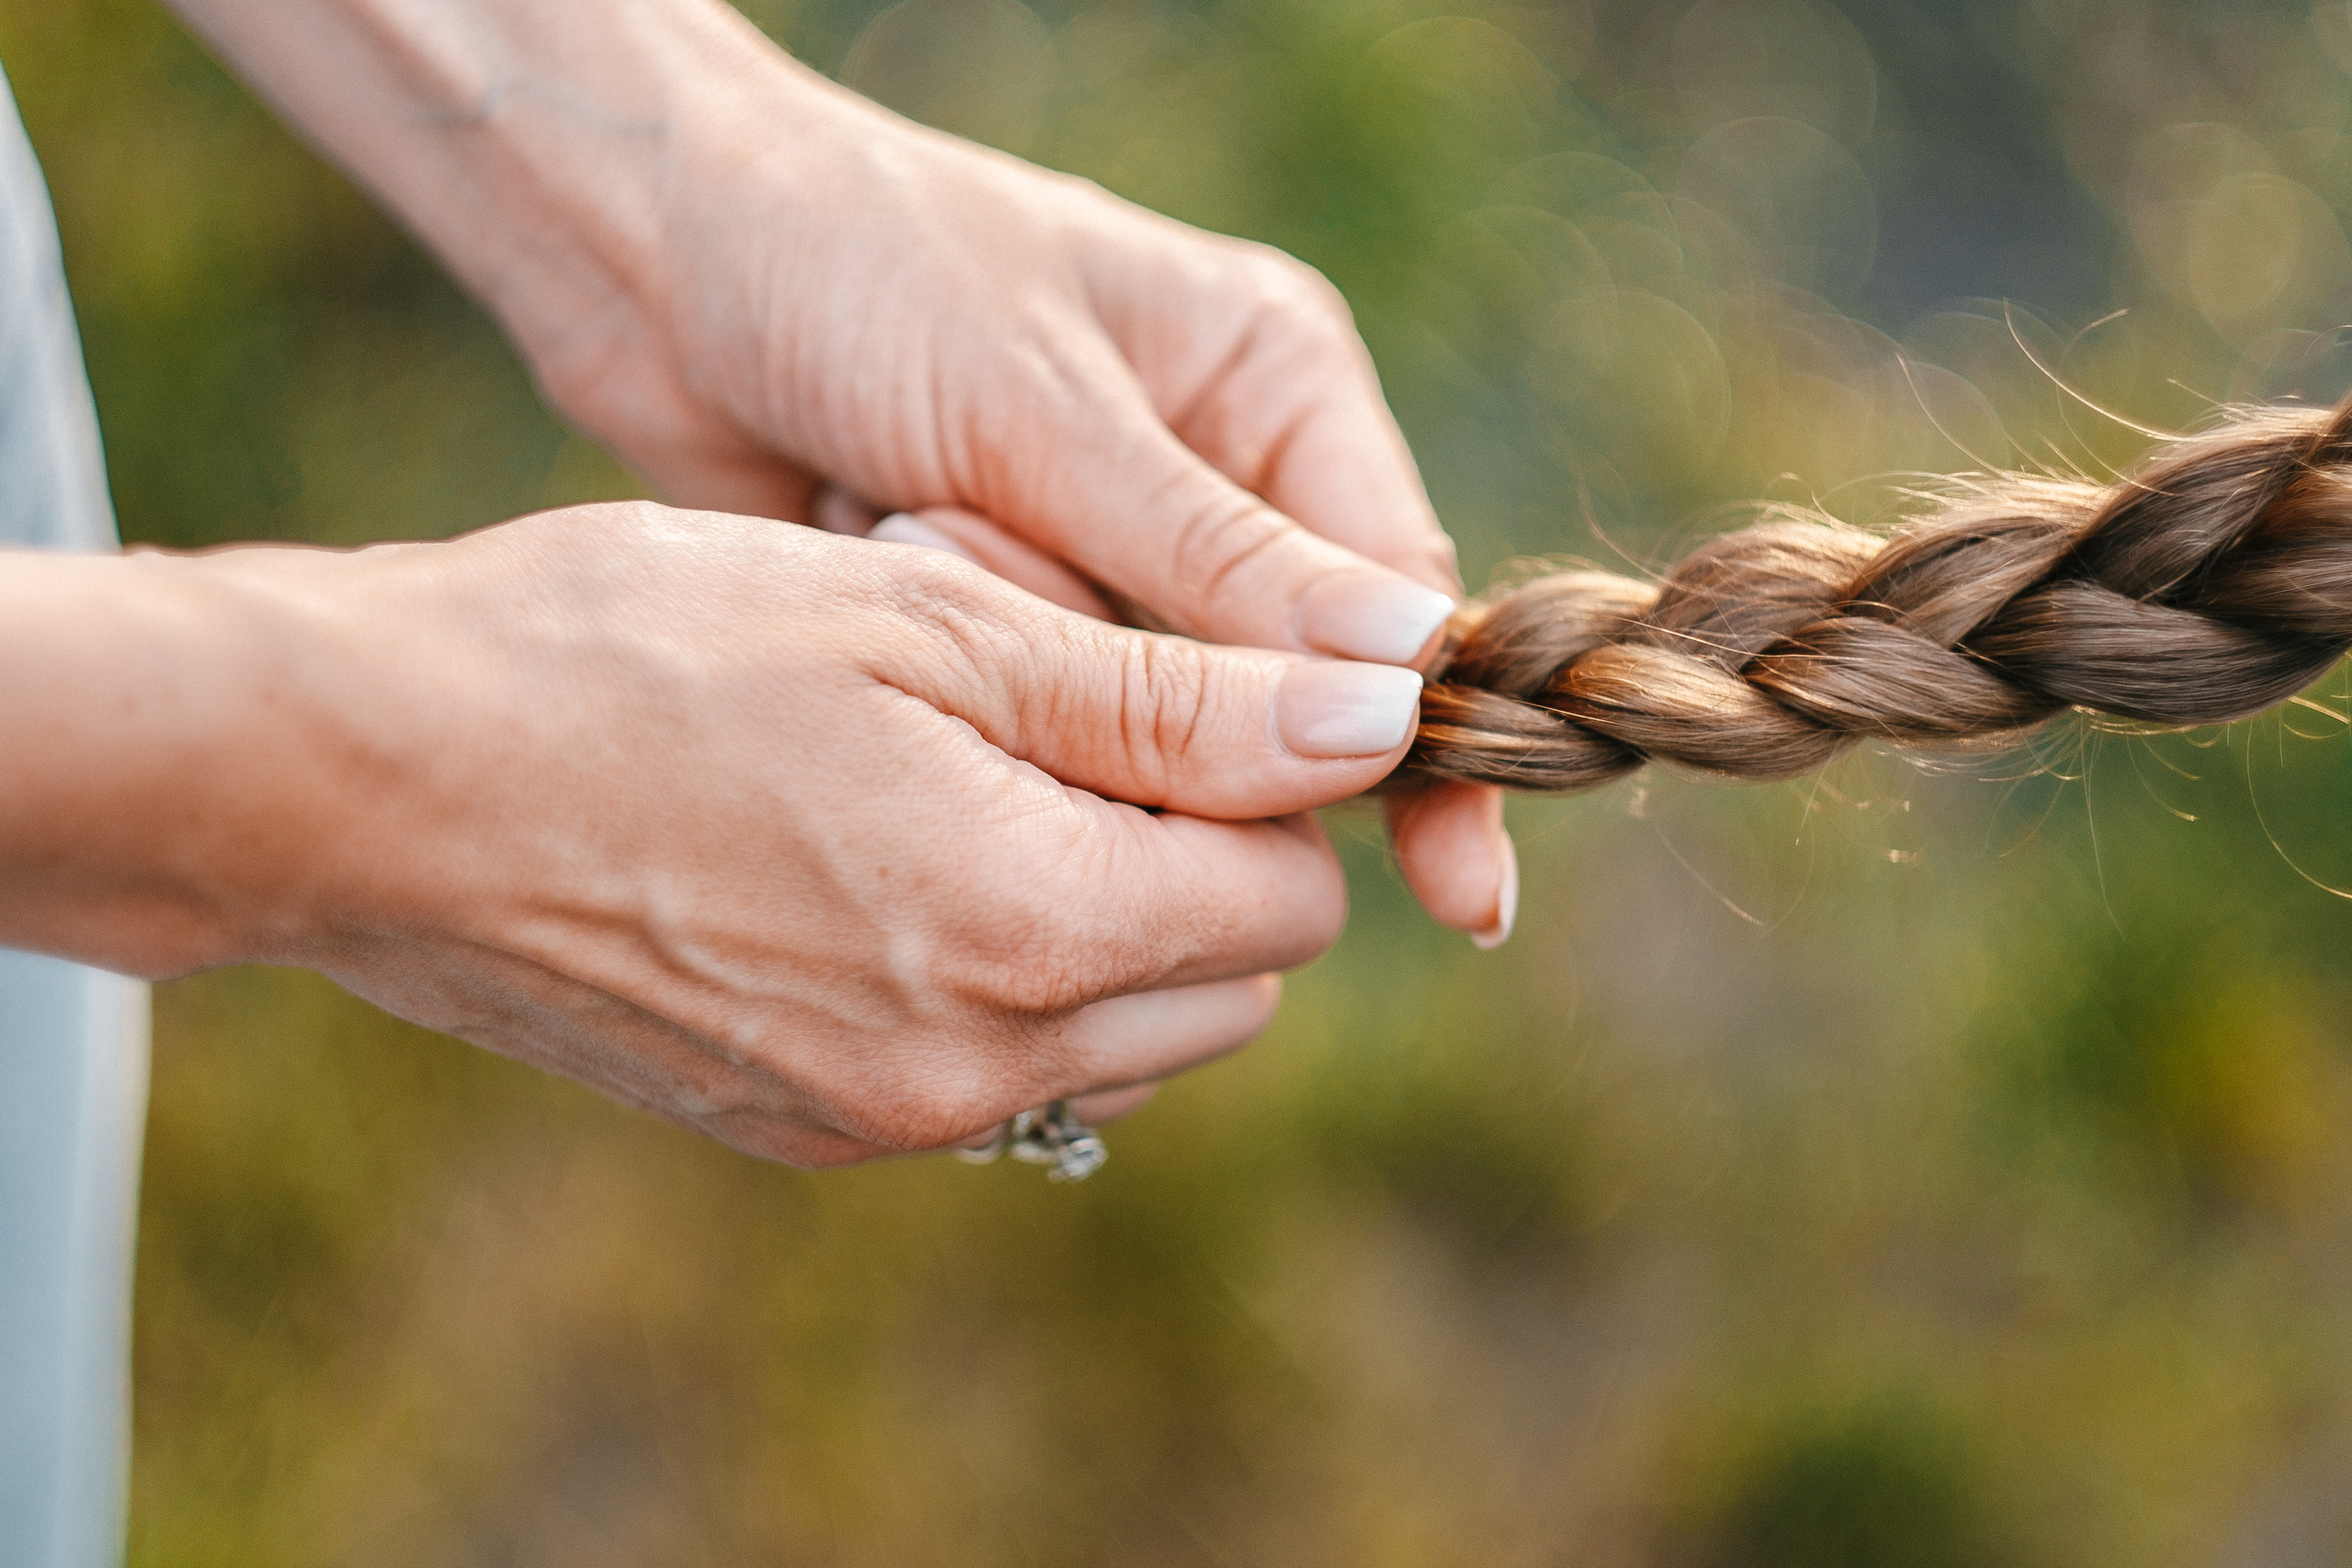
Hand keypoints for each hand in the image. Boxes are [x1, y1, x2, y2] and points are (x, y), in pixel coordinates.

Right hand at [0, 508, 1426, 1164]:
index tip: (1153, 682)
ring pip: (1114, 1036)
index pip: (1289, 901)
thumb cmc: (637, 650)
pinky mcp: (799, 1125)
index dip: (1255, 781)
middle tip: (1045, 713)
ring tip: (952, 770)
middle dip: (1188, 854)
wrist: (368, 778)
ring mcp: (880, 1117)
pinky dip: (988, 970)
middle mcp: (973, 1064)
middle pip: (1222, 988)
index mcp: (1029, 930)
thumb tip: (1378, 721)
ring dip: (1094, 913)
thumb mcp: (930, 624)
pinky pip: (987, 1069)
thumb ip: (1174, 696)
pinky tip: (873, 849)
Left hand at [160, 0, 1515, 945]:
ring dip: (1036, 683)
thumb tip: (1405, 681)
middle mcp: (1211, 481)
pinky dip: (970, 689)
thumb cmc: (859, 267)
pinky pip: (1037, 714)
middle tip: (1064, 714)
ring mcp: (1100, 552)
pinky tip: (871, 545)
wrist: (650, 247)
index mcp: (1270, 387)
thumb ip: (1212, 555)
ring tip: (903, 515)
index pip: (1394, 601)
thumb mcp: (1037, 406)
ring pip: (1141, 716)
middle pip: (1273, 684)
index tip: (1458, 895)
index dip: (1423, 747)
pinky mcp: (1002, 609)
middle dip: (1177, 718)